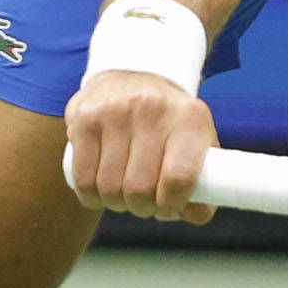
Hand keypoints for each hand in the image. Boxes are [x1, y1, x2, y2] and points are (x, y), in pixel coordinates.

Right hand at [64, 70, 216, 223]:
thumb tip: (194, 215)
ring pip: (108, 188)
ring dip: (114, 203)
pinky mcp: (85, 117)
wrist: (135, 72)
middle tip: (142, 202)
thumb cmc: (170, 122)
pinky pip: (83, 178)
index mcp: (189, 118)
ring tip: (122, 194)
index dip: (170, 205)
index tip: (166, 207)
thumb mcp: (197, 141)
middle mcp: (152, 109)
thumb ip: (204, 183)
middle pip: (139, 189)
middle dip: (141, 208)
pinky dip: (90, 196)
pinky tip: (98, 191)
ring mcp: (115, 111)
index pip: (178, 178)